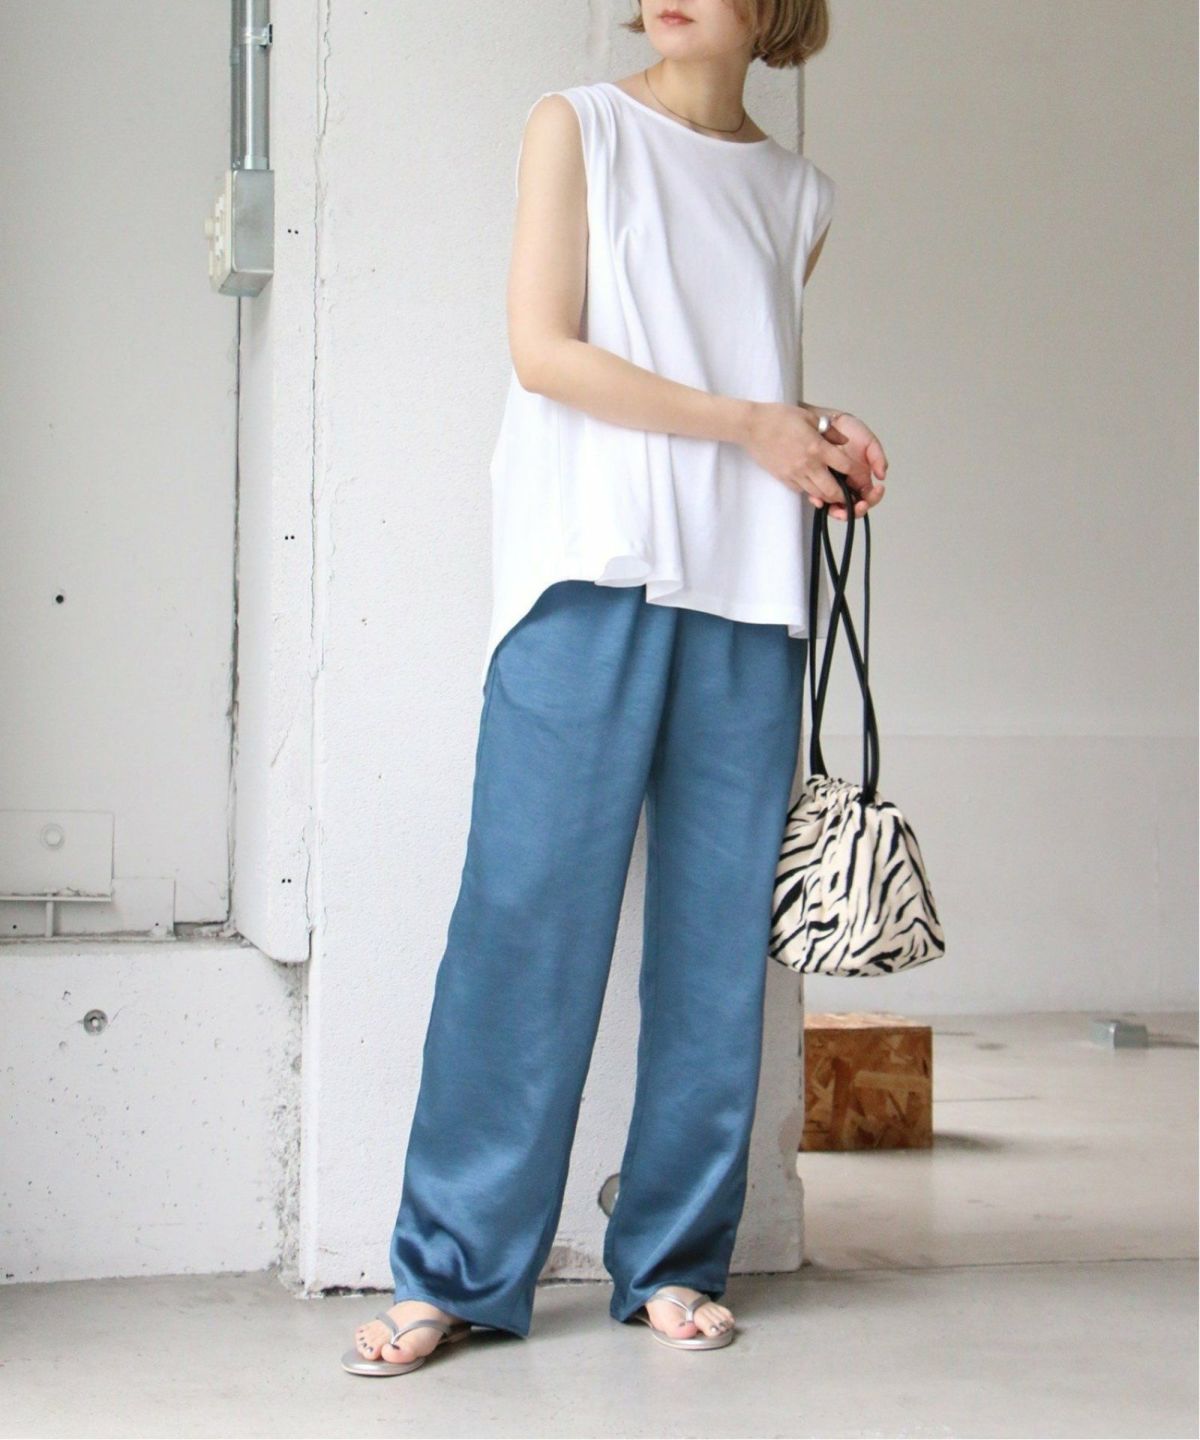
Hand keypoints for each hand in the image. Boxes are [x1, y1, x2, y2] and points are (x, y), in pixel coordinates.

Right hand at [742, 403, 886, 520]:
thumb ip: (830, 432)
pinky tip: (814, 484)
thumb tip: (843, 442)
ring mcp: (794, 474)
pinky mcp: (784, 479)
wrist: (752, 426)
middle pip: (832, 490)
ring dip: (828, 495)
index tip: (861, 474)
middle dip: (843, 494)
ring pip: (818, 494)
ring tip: (834, 492)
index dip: (856, 473)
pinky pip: (802, 490)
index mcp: (817, 448)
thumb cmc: (778, 417)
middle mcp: (808, 465)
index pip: (845, 466)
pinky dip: (811, 490)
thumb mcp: (809, 417)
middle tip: (849, 492)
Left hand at [814, 411, 887, 520]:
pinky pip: (818, 498)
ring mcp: (831, 485)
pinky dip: (820, 502)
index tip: (876, 491)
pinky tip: (821, 500)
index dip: (873, 498)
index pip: (869, 496)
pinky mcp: (815, 483)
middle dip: (857, 510)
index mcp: (861, 478)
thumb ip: (877, 457)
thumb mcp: (868, 441)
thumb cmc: (847, 430)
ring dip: (839, 512)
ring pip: (836, 507)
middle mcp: (847, 485)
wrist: (824, 421)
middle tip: (858, 506)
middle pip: (853, 507)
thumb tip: (882, 475)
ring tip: (840, 510)